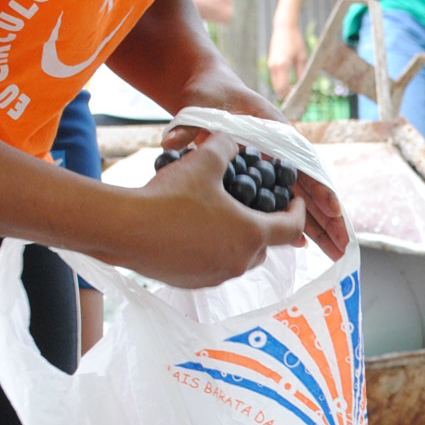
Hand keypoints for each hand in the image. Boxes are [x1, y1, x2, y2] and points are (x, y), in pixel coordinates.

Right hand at [132, 130, 307, 286]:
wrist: (126, 229)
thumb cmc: (170, 196)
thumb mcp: (203, 162)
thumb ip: (226, 148)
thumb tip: (233, 140)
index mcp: (251, 234)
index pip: (291, 228)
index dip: (297, 212)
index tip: (294, 201)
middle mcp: (240, 262)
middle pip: (265, 246)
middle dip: (264, 226)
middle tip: (254, 207)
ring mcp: (217, 276)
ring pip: (239, 258)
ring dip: (237, 241)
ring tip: (222, 218)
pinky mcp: (194, 283)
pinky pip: (214, 266)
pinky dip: (213, 251)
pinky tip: (194, 233)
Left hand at [161, 75, 348, 263]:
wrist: (208, 93)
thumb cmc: (209, 96)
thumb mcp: (199, 108)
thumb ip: (189, 127)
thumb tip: (170, 141)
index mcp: (275, 134)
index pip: (304, 165)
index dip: (319, 189)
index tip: (332, 210)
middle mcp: (282, 153)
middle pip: (311, 190)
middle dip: (329, 220)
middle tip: (343, 247)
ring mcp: (277, 167)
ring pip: (302, 201)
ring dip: (318, 227)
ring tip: (335, 253)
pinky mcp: (267, 178)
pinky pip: (285, 204)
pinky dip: (295, 223)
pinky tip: (301, 245)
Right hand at [266, 14, 308, 103]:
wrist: (283, 28)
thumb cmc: (295, 41)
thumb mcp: (302, 57)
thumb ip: (301, 73)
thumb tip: (302, 86)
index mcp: (283, 64)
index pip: (284, 87)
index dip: (290, 95)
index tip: (299, 98)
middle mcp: (274, 66)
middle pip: (278, 88)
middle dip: (286, 95)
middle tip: (297, 99)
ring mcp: (270, 65)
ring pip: (275, 84)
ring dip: (283, 90)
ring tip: (294, 93)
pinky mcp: (270, 63)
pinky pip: (274, 78)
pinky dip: (280, 84)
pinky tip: (289, 85)